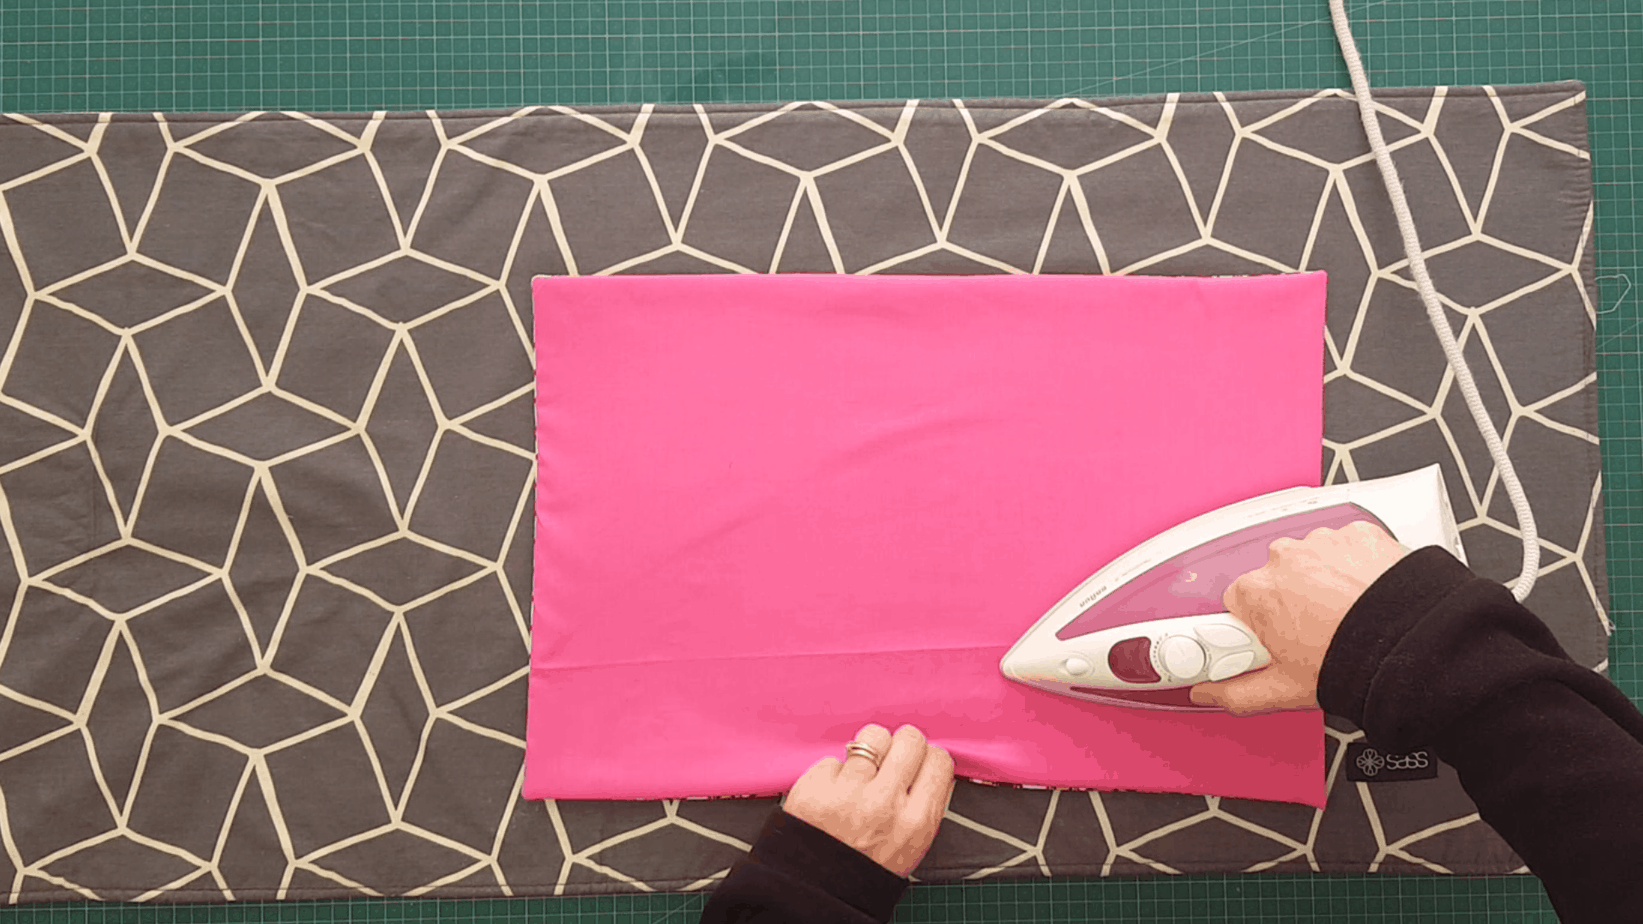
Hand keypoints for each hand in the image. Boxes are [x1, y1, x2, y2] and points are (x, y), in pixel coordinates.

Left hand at [782, 723, 954, 876]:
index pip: (939, 760)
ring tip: (860, 771)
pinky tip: (831, 793)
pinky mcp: (815, 787)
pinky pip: (833, 759)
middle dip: (901, 744)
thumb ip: (925, 805)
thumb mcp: (911, 845)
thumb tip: (928, 764)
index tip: (918, 763)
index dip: (928, 758)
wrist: (817, 890)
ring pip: (872, 737)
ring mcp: (849, 792)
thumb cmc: (866, 865)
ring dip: (867, 750)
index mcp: (916, 821)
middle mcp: (885, 803)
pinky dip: (833, 773)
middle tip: (890, 760)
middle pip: (910, 739)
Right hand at [1189, 520, 1409, 714]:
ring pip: (1312, 562)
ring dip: (1323, 583)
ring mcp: (1322, 543)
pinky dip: (1356, 567)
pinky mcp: (1359, 535)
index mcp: (1256, 592)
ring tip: (1348, 617)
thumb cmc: (1352, 662)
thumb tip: (1209, 695)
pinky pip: (1347, 549)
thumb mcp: (1283, 691)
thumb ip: (1234, 692)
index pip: (1237, 604)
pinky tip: (1367, 595)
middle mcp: (1283, 558)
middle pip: (1275, 580)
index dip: (1254, 626)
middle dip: (1289, 604)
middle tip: (1315, 635)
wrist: (1416, 645)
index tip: (1274, 640)